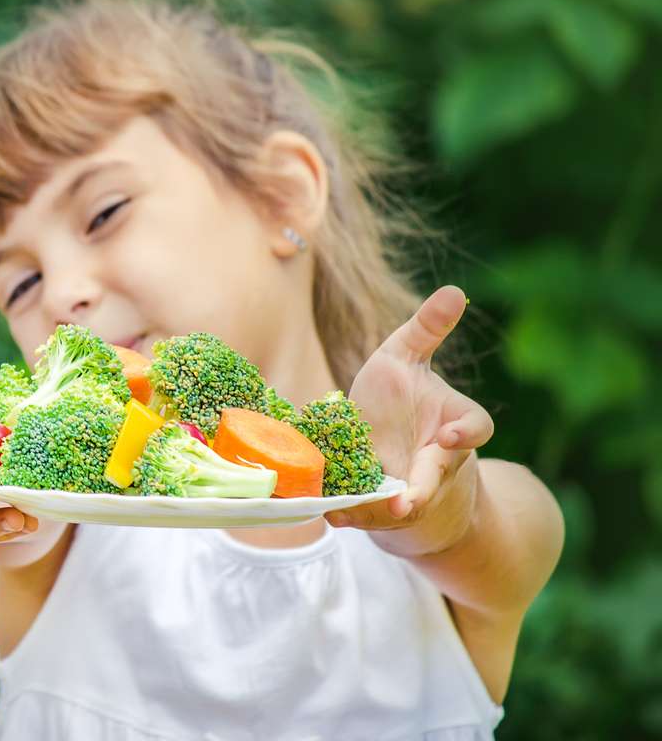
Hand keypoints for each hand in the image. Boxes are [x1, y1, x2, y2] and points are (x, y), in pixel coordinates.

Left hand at [326, 286, 493, 555]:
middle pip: (436, 478)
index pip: (474, 427)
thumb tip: (455, 290)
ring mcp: (408, 486)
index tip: (451, 436)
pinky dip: (351, 514)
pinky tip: (330, 513)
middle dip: (422, 490)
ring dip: (380, 511)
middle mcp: (436, 460)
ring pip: (402, 505)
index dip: (466, 433)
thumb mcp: (406, 356)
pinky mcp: (379, 505)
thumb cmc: (399, 393)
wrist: (386, 439)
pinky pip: (369, 514)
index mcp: (454, 423)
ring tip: (356, 513)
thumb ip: (426, 329)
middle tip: (407, 502)